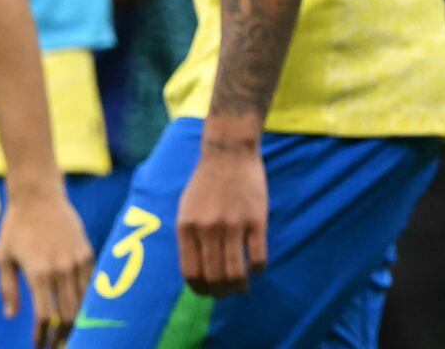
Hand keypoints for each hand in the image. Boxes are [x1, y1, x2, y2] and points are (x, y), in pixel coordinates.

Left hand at [0, 180, 91, 347]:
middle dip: (63, 335)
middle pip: (69, 315)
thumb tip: (12, 315)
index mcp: (38, 273)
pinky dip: (88, 300)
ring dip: (78, 322)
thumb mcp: (3, 257)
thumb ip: (8, 288)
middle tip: (57, 345)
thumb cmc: (15, 226)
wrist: (38, 194)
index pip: (46, 317)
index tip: (40, 345)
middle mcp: (60, 269)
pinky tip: (82, 310)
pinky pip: (92, 284)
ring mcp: (77, 261)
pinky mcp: (87, 252)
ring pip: (84, 302)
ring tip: (71, 332)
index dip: (43, 336)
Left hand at [176, 138, 267, 297]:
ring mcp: (233, 225)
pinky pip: (258, 258)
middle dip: (220, 292)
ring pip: (236, 273)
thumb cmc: (206, 182)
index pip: (191, 273)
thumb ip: (188, 237)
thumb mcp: (186, 208)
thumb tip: (195, 270)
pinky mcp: (256, 220)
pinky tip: (255, 266)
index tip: (207, 292)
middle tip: (226, 292)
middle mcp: (207, 229)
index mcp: (187, 227)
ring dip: (239, 286)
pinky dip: (257, 270)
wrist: (229, 152)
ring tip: (242, 286)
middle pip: (214, 277)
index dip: (200, 290)